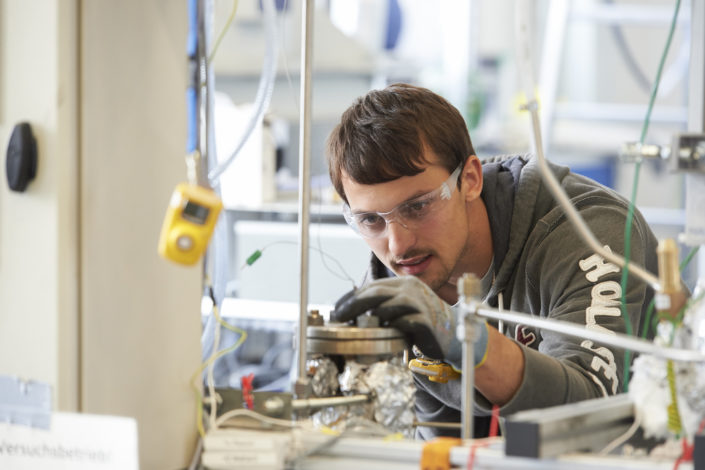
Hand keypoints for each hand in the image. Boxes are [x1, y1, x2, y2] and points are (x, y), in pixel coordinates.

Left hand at [332, 276, 488, 368]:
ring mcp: (419, 304)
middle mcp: (411, 290)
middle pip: (376, 294)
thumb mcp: (401, 308)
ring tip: (361, 328)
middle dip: (354, 305)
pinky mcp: (426, 321)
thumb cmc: (422, 320)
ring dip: (373, 318)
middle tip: (340, 317)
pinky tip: (387, 334)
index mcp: (403, 284)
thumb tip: (352, 312)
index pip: (372, 287)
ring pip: (389, 307)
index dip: (352, 297)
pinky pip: (404, 323)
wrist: (452, 331)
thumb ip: (382, 305)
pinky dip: (393, 328)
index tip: (338, 309)